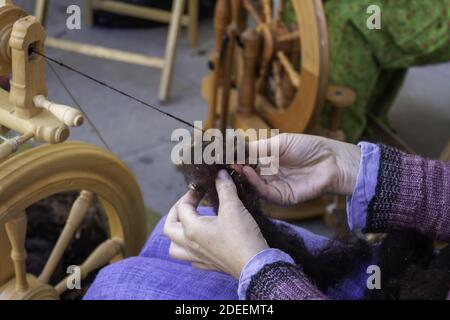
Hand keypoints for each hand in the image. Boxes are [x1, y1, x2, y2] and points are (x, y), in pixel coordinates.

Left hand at [164, 170, 268, 278]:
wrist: (255, 265)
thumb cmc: (242, 236)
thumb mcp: (233, 207)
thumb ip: (225, 188)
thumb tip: (220, 174)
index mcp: (191, 229)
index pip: (182, 207)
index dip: (191, 194)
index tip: (202, 187)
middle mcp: (190, 244)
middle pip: (169, 228)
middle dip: (175, 213)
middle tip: (188, 204)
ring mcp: (198, 257)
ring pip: (175, 248)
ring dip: (177, 235)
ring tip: (187, 225)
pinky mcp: (209, 265)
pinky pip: (191, 258)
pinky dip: (191, 248)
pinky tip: (202, 242)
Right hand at [235, 133, 360, 205]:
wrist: (332, 161)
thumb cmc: (308, 147)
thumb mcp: (279, 143)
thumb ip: (258, 148)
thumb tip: (236, 150)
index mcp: (268, 161)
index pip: (247, 162)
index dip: (236, 159)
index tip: (223, 154)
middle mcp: (269, 175)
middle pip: (247, 175)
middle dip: (235, 169)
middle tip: (223, 162)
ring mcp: (275, 187)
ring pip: (253, 185)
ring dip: (242, 176)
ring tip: (234, 165)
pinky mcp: (282, 198)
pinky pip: (264, 192)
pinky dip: (254, 183)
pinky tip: (248, 172)